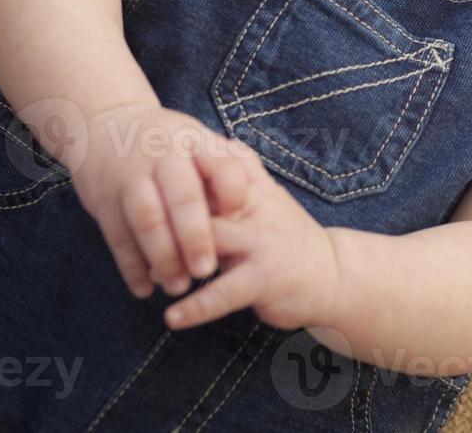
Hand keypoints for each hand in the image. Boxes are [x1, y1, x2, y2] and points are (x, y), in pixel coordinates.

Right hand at [68, 102, 255, 299]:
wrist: (103, 126)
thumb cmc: (167, 142)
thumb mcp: (197, 141)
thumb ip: (224, 168)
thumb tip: (253, 205)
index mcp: (194, 141)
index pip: (221, 166)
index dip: (232, 194)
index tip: (240, 219)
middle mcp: (162, 157)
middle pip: (182, 197)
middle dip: (196, 237)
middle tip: (207, 270)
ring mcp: (129, 178)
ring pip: (146, 221)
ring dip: (163, 258)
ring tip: (178, 286)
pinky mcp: (103, 202)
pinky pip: (117, 237)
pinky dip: (130, 267)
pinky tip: (144, 290)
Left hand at [162, 153, 340, 332]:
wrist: (334, 274)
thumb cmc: (288, 238)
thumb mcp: (268, 199)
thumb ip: (239, 178)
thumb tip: (203, 152)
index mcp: (254, 189)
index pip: (210, 170)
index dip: (177, 176)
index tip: (147, 184)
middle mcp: (258, 209)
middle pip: (203, 201)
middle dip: (166, 218)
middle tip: (138, 236)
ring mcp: (263, 243)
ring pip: (210, 241)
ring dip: (174, 260)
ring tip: (153, 277)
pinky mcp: (266, 279)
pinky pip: (223, 293)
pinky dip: (195, 307)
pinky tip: (172, 318)